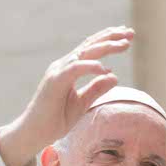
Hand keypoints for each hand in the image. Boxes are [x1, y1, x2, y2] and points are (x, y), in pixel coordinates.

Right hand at [0, 26, 134, 165]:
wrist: (35, 132)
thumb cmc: (55, 120)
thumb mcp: (81, 104)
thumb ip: (96, 89)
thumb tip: (114, 75)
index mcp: (69, 69)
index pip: (91, 49)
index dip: (109, 40)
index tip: (127, 37)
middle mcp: (63, 65)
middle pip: (90, 45)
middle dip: (111, 37)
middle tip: (131, 33)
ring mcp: (58, 72)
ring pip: (85, 52)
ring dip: (105, 46)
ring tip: (124, 44)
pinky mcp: (55, 81)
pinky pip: (75, 68)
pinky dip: (91, 66)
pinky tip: (104, 68)